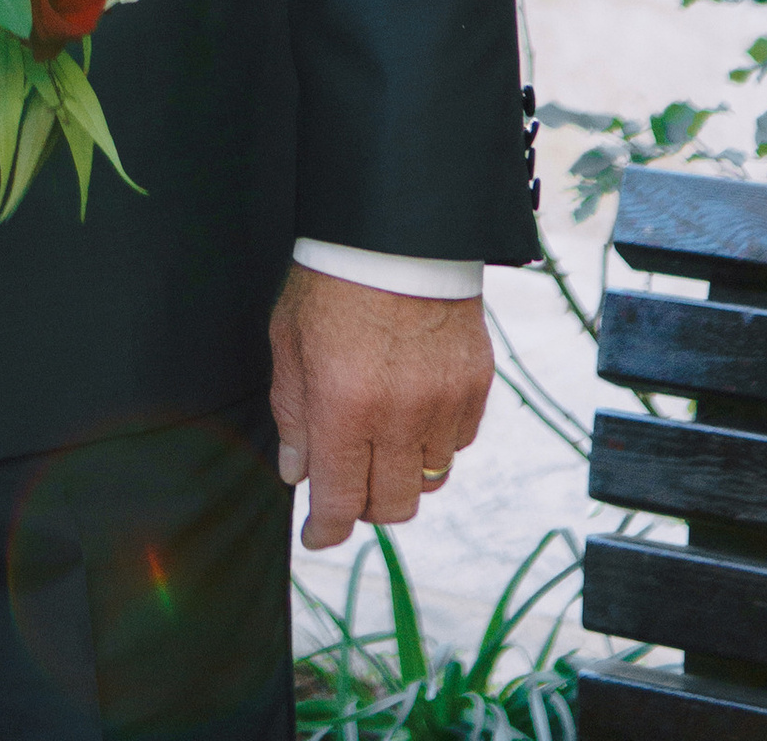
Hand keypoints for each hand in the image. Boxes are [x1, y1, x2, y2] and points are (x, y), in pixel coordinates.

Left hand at [269, 264, 491, 548]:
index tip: (317, 536)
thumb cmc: (333, 278)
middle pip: (392, 506)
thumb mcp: (289, 340)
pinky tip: (414, 409)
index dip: (325, 531)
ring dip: (402, 472)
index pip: (339, 501)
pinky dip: (436, 440)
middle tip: (347, 481)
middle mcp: (399, 415)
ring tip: (381, 439)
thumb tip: (297, 474)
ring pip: (430, 479)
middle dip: (364, 505)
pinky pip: (459, 443)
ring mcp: (444, 403)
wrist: (396, 229)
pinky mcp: (476, 386)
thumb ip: (292, 413)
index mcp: (344, 405)